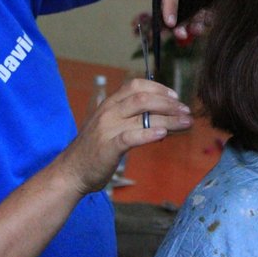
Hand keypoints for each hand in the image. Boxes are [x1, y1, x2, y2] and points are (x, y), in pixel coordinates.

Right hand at [55, 78, 192, 194]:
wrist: (71, 172)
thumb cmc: (95, 150)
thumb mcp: (110, 126)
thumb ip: (130, 118)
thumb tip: (161, 116)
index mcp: (110, 104)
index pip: (136, 85)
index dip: (159, 88)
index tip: (175, 97)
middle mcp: (109, 111)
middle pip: (143, 98)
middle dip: (169, 103)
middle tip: (186, 111)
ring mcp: (108, 128)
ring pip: (142, 115)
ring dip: (169, 118)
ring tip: (185, 123)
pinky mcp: (108, 147)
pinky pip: (131, 137)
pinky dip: (149, 134)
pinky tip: (163, 135)